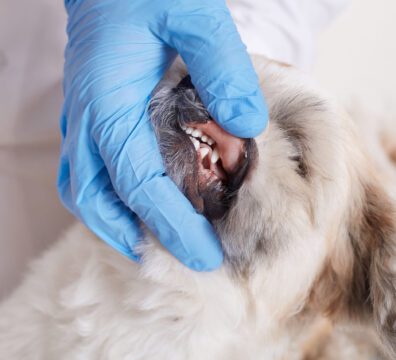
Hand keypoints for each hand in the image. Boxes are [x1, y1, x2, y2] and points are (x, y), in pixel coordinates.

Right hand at [58, 0, 267, 270]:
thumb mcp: (195, 15)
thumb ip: (221, 68)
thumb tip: (245, 125)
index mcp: (109, 103)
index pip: (139, 184)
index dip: (170, 226)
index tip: (203, 257)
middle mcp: (86, 120)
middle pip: (98, 202)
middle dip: (135, 239)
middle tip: (177, 259)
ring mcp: (80, 121)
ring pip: (84, 194)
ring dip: (116, 226)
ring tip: (152, 244)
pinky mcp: (85, 118)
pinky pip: (85, 174)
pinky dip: (109, 201)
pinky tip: (134, 206)